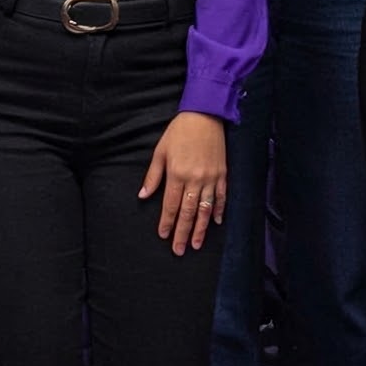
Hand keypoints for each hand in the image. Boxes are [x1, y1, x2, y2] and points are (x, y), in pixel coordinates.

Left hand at [139, 111, 226, 255]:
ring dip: (201, 229)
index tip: (164, 235)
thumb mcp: (160, 152)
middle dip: (183, 233)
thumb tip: (143, 195)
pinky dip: (219, 211)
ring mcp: (211, 178)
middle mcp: (195, 179)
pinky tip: (215, 223)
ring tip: (197, 244)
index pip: (170, 205)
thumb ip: (153, 176)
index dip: (167, 222)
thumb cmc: (178, 132)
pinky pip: (221, 197)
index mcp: (177, 174)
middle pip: (188, 212)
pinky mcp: (222, 174)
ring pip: (205, 209)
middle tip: (179, 250)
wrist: (204, 115)